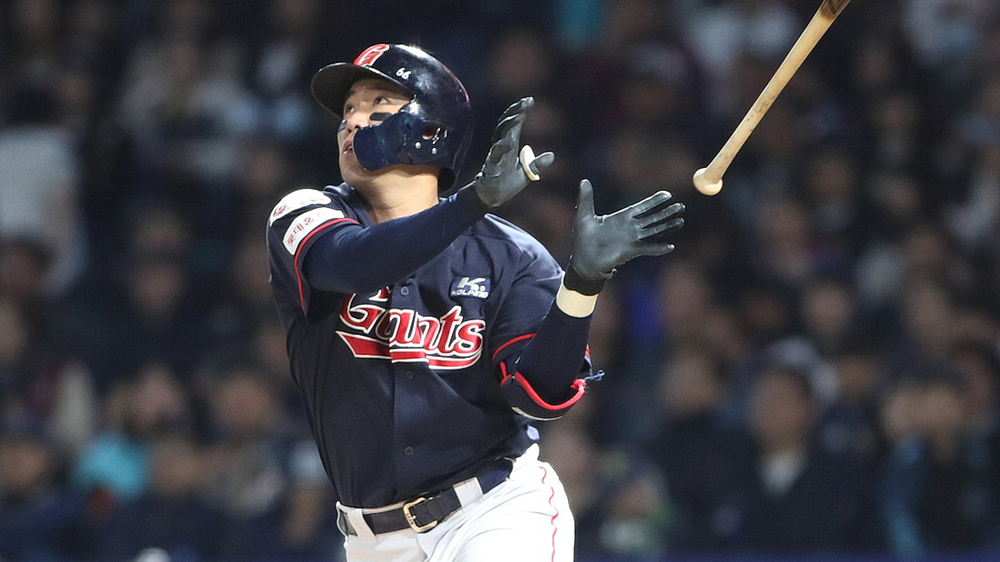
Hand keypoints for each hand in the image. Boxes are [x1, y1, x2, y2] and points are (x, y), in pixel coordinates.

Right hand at [470, 97, 554, 206]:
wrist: (491, 198)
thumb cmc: (506, 183)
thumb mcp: (527, 173)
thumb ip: (537, 164)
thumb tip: (552, 155)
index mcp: (509, 145)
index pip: (515, 124)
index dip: (521, 112)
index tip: (529, 100)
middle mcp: (501, 147)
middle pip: (506, 125)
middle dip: (515, 112)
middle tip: (525, 102)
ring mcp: (495, 156)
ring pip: (500, 136)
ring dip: (508, 125)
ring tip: (518, 116)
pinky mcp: (492, 167)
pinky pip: (495, 155)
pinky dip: (501, 148)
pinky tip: (508, 142)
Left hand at [566, 179, 684, 293]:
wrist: (583, 261)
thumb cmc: (583, 239)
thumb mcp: (583, 215)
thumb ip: (586, 198)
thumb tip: (584, 180)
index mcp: (621, 217)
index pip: (642, 207)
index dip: (654, 201)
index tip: (668, 194)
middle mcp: (630, 227)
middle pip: (653, 217)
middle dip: (666, 212)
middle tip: (681, 206)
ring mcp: (632, 239)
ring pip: (654, 231)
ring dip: (667, 226)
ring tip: (680, 221)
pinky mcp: (630, 251)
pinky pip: (648, 248)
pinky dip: (658, 247)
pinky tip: (670, 246)